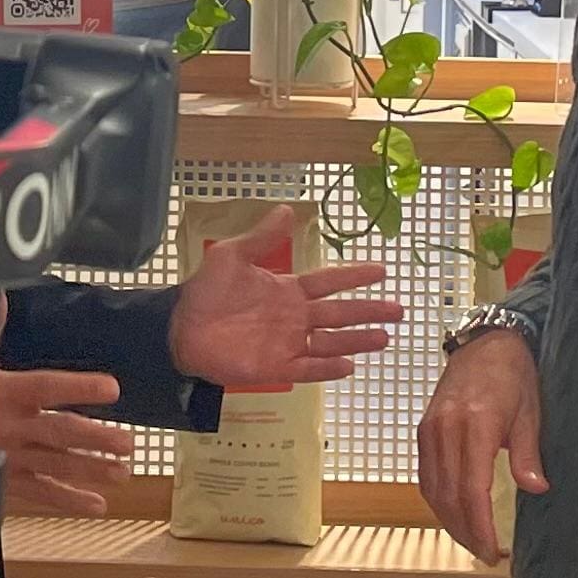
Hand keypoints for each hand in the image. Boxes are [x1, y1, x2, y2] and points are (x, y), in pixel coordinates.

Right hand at [0, 366, 136, 515]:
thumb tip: (0, 293)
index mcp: (5, 393)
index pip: (46, 387)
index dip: (79, 387)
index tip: (112, 388)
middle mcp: (12, 427)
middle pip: (58, 433)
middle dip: (94, 439)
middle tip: (126, 443)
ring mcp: (11, 458)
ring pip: (56, 465)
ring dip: (90, 471)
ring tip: (121, 473)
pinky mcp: (7, 482)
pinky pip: (41, 493)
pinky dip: (69, 501)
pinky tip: (96, 504)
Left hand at [166, 205, 402, 388]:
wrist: (179, 329)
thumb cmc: (205, 292)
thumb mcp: (231, 256)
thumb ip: (262, 238)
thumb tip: (287, 210)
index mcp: (287, 289)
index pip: (328, 281)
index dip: (354, 276)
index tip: (381, 271)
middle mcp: (294, 316)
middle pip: (340, 313)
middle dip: (368, 311)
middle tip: (398, 310)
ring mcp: (287, 343)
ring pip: (331, 342)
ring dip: (357, 340)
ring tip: (385, 338)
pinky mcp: (275, 368)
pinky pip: (307, 368)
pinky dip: (327, 368)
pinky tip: (349, 366)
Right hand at [417, 327, 546, 564]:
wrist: (485, 341)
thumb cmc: (513, 374)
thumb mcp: (530, 411)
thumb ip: (528, 453)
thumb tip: (536, 489)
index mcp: (476, 423)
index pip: (473, 489)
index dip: (481, 526)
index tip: (493, 550)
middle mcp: (446, 428)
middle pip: (449, 496)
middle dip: (466, 531)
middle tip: (485, 553)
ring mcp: (430, 428)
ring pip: (433, 489)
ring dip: (449, 520)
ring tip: (471, 540)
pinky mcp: (423, 429)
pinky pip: (426, 475)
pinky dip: (437, 500)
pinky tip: (453, 514)